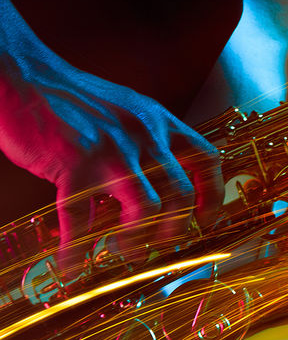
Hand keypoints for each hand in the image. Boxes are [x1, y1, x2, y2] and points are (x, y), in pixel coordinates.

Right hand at [0, 54, 223, 274]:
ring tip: (125, 252)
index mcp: (160, 122)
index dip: (213, 194)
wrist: (22, 75)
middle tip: (162, 244)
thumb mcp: (124, 112)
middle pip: (181, 193)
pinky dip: (76, 249)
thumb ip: (145, 145)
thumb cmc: (73, 99)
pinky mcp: (74, 164)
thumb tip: (155, 188)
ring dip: (137, 240)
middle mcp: (145, 135)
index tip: (205, 219)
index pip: (207, 159)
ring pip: (146, 208)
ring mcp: (112, 150)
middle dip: (176, 228)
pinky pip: (81, 219)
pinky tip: (71, 264)